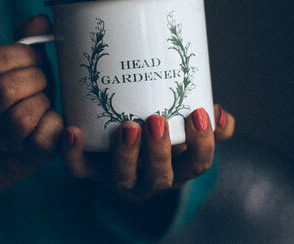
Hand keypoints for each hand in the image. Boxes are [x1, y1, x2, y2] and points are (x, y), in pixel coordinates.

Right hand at [0, 14, 62, 164]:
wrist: (31, 141)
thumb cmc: (31, 93)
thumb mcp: (27, 63)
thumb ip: (28, 38)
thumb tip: (40, 20)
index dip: (23, 56)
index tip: (37, 60)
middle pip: (4, 89)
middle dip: (35, 79)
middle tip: (45, 82)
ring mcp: (2, 139)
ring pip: (19, 117)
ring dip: (42, 103)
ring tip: (46, 102)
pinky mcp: (27, 154)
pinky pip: (40, 137)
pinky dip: (53, 123)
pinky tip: (54, 119)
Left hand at [62, 105, 234, 199]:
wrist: (119, 140)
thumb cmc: (160, 133)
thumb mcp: (187, 129)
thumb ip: (210, 125)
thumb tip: (220, 113)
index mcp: (177, 169)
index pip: (197, 165)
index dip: (201, 144)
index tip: (198, 114)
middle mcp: (148, 179)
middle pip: (159, 178)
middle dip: (159, 152)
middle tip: (156, 120)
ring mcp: (118, 177)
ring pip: (122, 177)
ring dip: (125, 155)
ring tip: (127, 126)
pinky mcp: (89, 170)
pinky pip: (79, 169)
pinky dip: (74, 153)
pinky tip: (74, 131)